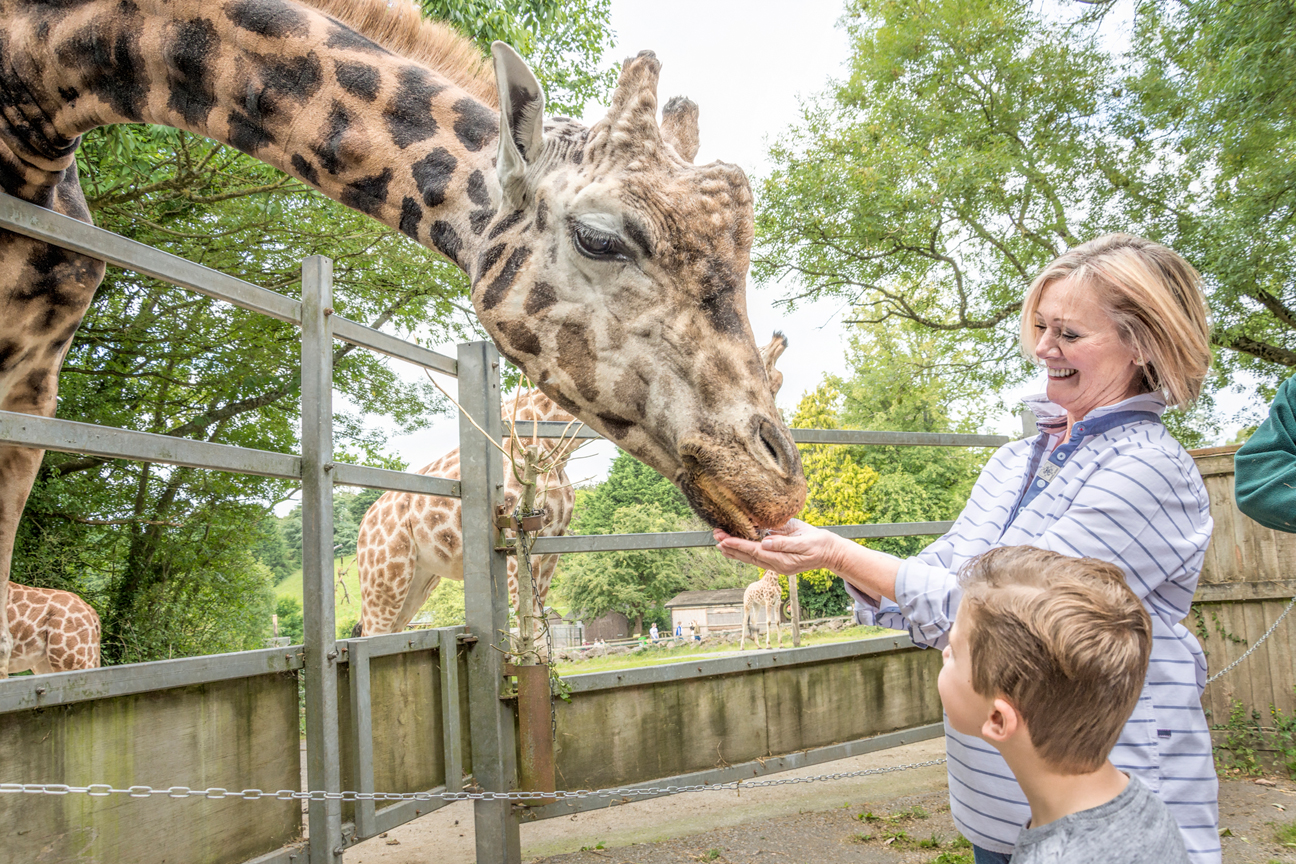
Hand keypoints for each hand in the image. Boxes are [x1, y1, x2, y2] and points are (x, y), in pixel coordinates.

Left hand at [712, 519, 840, 575]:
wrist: (830, 552)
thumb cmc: (819, 544)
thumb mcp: (804, 542)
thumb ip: (784, 543)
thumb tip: (765, 543)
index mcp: (782, 561)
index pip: (755, 552)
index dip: (738, 545)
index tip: (724, 539)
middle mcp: (776, 565)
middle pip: (748, 556)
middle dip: (730, 547)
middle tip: (715, 536)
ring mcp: (776, 564)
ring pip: (750, 557)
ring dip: (734, 550)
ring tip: (719, 541)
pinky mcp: (777, 559)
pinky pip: (757, 555)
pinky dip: (744, 550)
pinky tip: (735, 546)